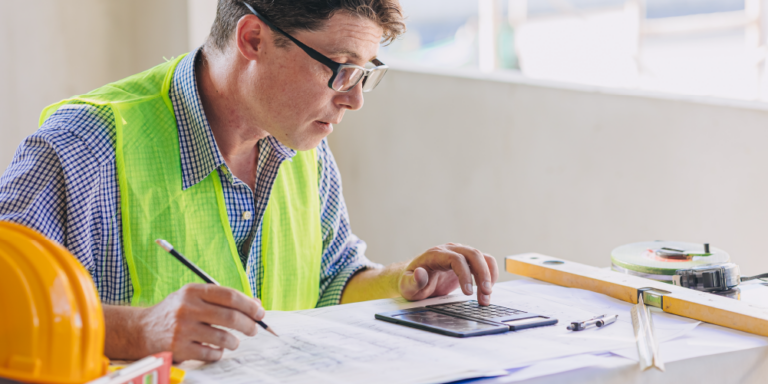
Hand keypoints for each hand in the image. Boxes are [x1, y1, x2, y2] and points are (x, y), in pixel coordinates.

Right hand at [137, 284, 263, 361]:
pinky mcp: (179, 348)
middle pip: (230, 317)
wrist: (141, 330)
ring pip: (223, 338)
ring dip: (234, 342)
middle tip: (254, 330)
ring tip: (234, 342)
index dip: (249, 305)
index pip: (229, 295)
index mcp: (193, 291)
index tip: (260, 312)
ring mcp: (182, 329)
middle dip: (248, 325)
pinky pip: (211, 354)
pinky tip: (217, 350)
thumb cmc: (176, 312)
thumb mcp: (195, 298)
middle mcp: (187, 308)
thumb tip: (256, 304)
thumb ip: (223, 299)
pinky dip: (219, 353)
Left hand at [399, 243, 497, 305]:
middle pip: (473, 254)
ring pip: (482, 257)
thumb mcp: (407, 286)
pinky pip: (484, 262)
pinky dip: (490, 274)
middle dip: (482, 274)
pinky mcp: (467, 261)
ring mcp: (460, 254)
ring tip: (486, 297)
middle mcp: (450, 250)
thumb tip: (419, 273)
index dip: (464, 274)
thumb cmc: (411, 282)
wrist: (415, 279)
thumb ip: (413, 281)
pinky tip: (487, 289)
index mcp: (435, 254)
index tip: (468, 293)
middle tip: (485, 294)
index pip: (456, 259)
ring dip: (488, 276)